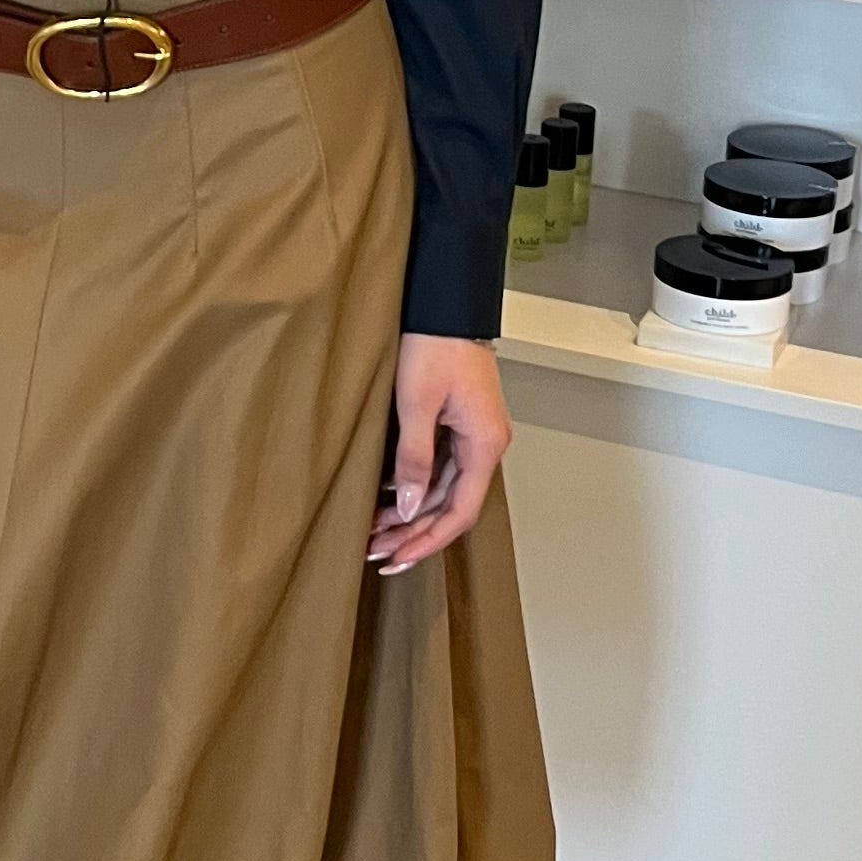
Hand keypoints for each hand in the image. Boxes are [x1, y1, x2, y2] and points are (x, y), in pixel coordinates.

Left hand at [367, 334, 509, 572]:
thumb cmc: (434, 344)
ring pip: (445, 489)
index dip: (428, 540)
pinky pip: (440, 468)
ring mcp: (473, 434)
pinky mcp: (459, 423)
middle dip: (415, 533)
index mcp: (485, 443)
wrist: (443, 303)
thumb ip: (414, 458)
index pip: (461, 512)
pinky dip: (416, 487)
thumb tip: (412, 507)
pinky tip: (388, 498)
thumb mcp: (416, 404)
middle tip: (378, 553)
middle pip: (453, 506)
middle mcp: (485, 444)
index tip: (397, 558)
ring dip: (412, 513)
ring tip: (375, 531)